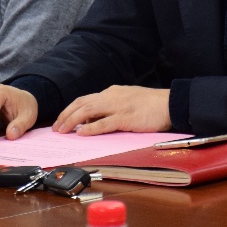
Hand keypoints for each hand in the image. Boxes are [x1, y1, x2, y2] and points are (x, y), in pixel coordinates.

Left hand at [55, 85, 171, 135]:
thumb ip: (111, 109)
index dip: (71, 110)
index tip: (62, 120)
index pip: (85, 99)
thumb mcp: (128, 102)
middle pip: (82, 103)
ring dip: (72, 121)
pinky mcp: (126, 117)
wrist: (171, 103)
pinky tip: (81, 133)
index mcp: (112, 92)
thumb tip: (93, 121)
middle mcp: (112, 96)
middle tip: (56, 128)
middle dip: (66, 115)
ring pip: (88, 111)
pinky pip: (104, 123)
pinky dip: (90, 128)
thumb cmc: (152, 105)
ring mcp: (119, 106)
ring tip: (62, 131)